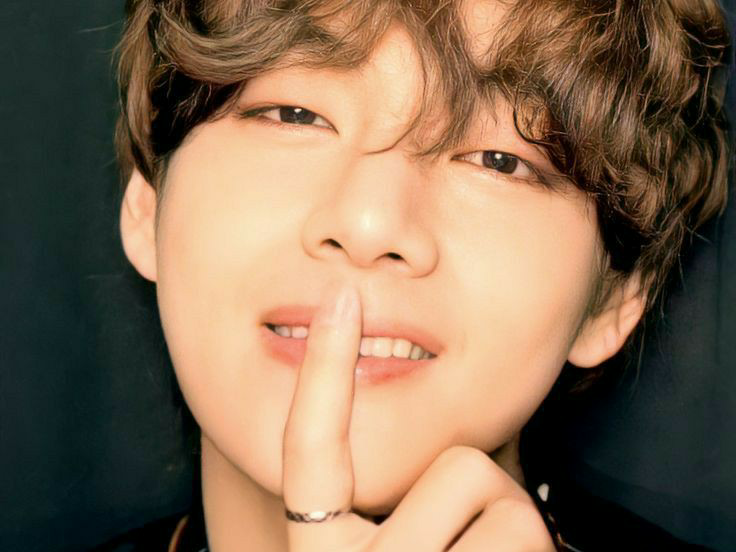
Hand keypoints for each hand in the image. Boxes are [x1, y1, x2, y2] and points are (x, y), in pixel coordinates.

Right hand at [282, 283, 554, 550]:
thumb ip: (408, 498)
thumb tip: (455, 451)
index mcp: (324, 550)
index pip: (308, 449)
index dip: (323, 370)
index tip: (340, 298)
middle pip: (460, 467)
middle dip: (487, 492)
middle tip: (477, 538)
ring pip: (507, 503)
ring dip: (514, 529)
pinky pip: (532, 533)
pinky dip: (536, 551)